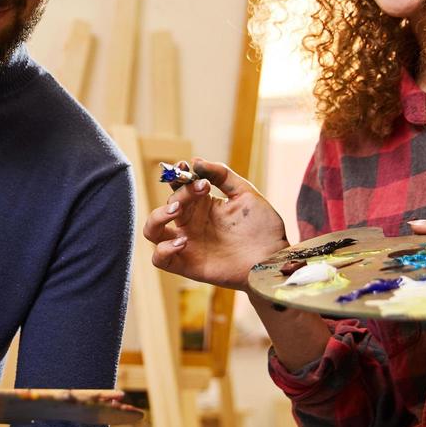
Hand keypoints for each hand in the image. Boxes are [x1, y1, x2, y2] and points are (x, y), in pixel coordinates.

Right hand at [144, 158, 288, 289]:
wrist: (273, 259)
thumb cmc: (263, 228)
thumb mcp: (245, 194)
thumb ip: (222, 175)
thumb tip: (196, 161)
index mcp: (203, 205)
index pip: (179, 186)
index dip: (178, 175)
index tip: (186, 166)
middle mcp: (191, 223)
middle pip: (168, 204)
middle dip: (179, 192)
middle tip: (199, 188)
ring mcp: (187, 244)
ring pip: (152, 230)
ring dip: (158, 217)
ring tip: (177, 210)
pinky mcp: (187, 265)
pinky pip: (159, 259)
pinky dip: (163, 249)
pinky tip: (183, 242)